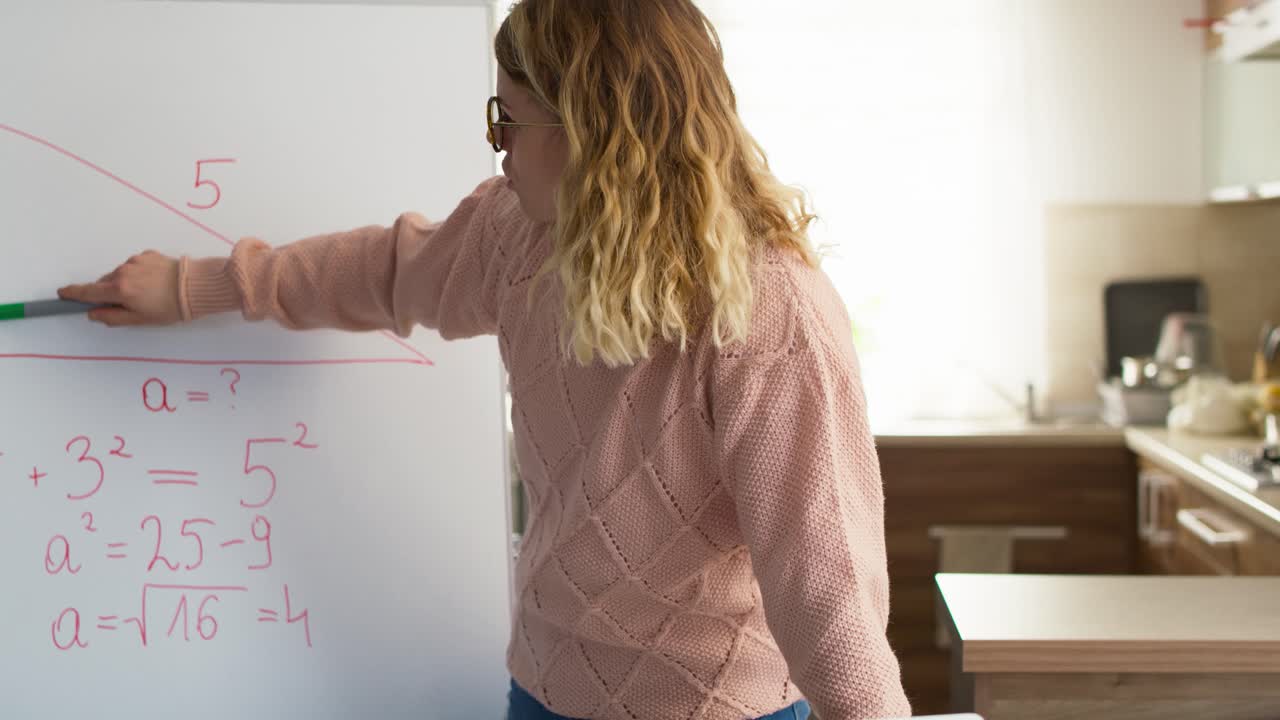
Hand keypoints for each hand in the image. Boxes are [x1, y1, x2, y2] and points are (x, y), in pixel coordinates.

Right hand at [58, 250, 181, 326]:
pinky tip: (154, 282)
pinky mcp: (147, 254)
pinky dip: (138, 274)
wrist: (197, 286)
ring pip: (120, 273)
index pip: (88, 292)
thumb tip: (93, 313)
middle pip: (105, 283)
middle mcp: (123, 271)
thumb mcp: (140, 319)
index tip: (63, 293)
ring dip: (126, 283)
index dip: (74, 294)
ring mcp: (135, 261)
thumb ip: (112, 317)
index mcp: (119, 289)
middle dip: (110, 293)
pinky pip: (135, 265)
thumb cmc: (170, 307)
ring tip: (148, 293)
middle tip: (128, 304)